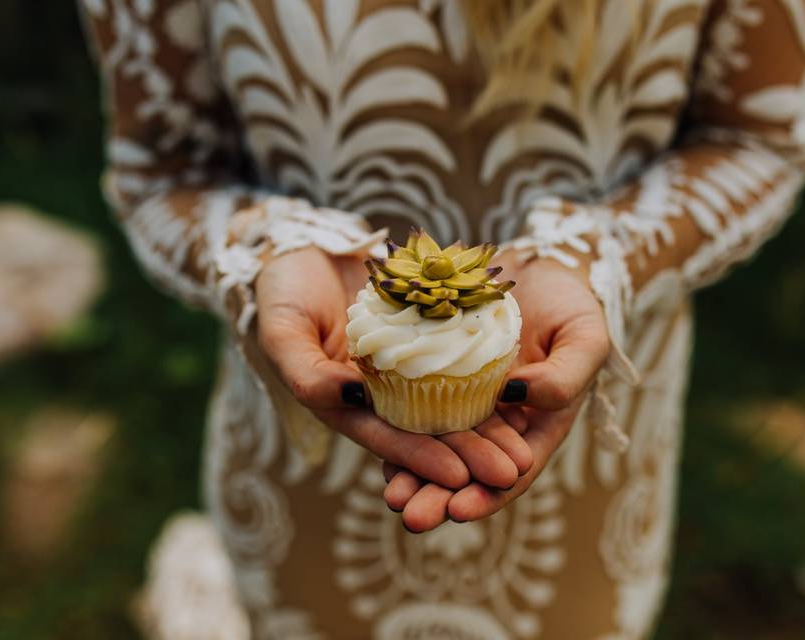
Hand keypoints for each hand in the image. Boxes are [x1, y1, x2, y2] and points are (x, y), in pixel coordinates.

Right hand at [255, 247, 532, 489]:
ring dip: (486, 429)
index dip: (420, 458)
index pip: (385, 437)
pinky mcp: (427, 335)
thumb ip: (306, 371)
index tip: (459, 476)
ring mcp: (406, 365)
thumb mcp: (282, 330)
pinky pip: (461, 358)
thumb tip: (346, 398)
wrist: (302, 243)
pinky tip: (520, 392)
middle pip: (428, 430)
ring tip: (524, 451)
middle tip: (511, 472)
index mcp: (343, 403)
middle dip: (468, 456)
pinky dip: (487, 378)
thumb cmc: (281, 289)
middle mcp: (379, 393)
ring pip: (452, 403)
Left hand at [383, 257, 610, 531]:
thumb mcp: (584, 338)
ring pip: (436, 444)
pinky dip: (397, 422)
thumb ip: (565, 376)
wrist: (538, 264)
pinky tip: (376, 440)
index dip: (488, 494)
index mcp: (537, 424)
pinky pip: (413, 402)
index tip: (461, 510)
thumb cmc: (572, 302)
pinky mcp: (435, 372)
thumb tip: (523, 397)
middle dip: (439, 496)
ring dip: (412, 472)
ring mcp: (463, 398)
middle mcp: (497, 421)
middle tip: (411, 515)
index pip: (513, 472)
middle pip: (467, 469)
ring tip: (391, 496)